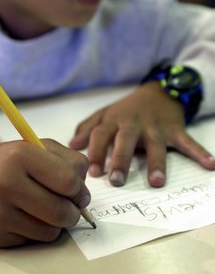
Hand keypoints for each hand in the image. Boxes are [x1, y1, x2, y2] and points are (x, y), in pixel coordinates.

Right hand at [0, 139, 88, 246]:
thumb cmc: (9, 161)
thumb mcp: (40, 147)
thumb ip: (70, 162)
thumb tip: (85, 194)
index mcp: (20, 156)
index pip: (68, 181)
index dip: (80, 190)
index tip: (79, 192)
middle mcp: (4, 184)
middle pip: (61, 211)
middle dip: (73, 211)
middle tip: (70, 206)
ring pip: (50, 231)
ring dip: (56, 223)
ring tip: (45, 207)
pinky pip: (33, 241)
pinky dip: (38, 231)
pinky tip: (26, 216)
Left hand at [70, 81, 214, 187]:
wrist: (158, 91)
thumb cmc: (127, 108)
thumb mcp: (105, 114)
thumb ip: (88, 128)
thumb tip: (72, 145)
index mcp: (114, 121)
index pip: (101, 135)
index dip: (95, 152)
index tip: (92, 173)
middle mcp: (133, 123)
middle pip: (125, 140)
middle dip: (121, 159)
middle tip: (117, 180)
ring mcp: (155, 126)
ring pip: (155, 144)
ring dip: (157, 162)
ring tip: (157, 182)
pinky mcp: (174, 129)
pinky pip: (187, 142)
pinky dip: (199, 153)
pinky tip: (210, 165)